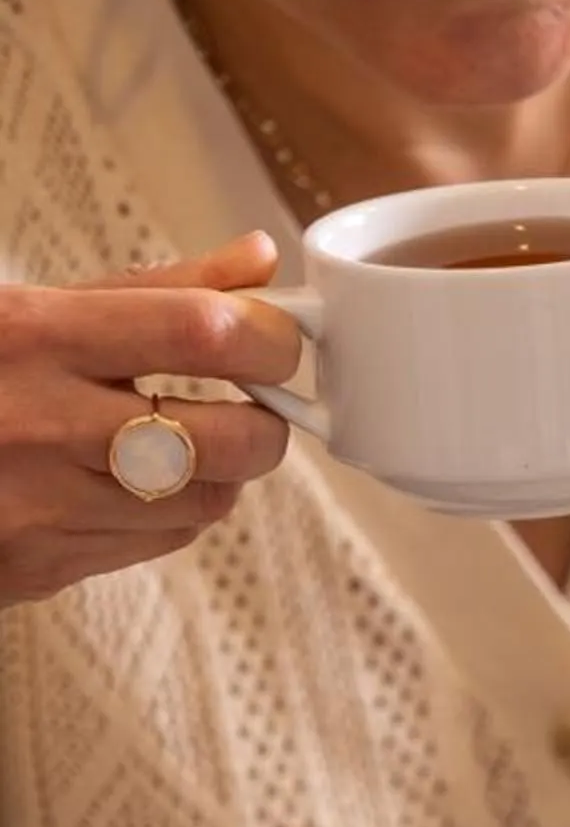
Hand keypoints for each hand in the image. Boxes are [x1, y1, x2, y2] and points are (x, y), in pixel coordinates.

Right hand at [0, 234, 299, 607]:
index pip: (204, 334)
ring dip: (218, 475)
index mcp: (34, 335)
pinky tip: (135, 483)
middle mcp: (39, 423)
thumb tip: (257, 261)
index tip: (280, 342)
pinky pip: (154, 545)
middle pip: (230, 441)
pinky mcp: (39, 565)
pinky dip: (169, 513)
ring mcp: (40, 506)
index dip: (272, 340)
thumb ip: (151, 289)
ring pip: (203, 505)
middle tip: (255, 407)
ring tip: (187, 442)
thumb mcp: (32, 305)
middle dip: (265, 425)